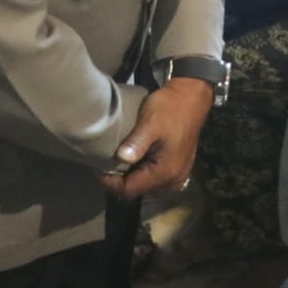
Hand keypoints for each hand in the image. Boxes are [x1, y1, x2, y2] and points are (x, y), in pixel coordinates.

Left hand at [98, 78, 212, 200]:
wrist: (192, 97)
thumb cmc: (170, 108)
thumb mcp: (150, 122)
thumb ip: (136, 142)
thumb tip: (121, 158)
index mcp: (164, 172)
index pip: (128, 190)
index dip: (109, 182)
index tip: (95, 168)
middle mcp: (173, 180)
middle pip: (137, 190)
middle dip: (119, 180)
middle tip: (104, 162)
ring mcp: (178, 176)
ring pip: (146, 186)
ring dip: (131, 176)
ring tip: (118, 160)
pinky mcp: (179, 169)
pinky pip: (156, 179)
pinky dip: (143, 172)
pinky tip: (136, 158)